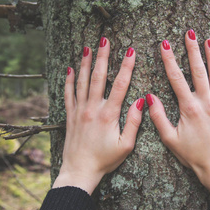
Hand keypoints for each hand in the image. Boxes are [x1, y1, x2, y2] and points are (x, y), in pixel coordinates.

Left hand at [53, 38, 143, 194]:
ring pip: (82, 81)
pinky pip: (68, 93)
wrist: (79, 170)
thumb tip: (141, 101)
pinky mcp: (70, 116)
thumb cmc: (105, 160)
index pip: (120, 85)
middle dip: (102, 56)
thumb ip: (134, 122)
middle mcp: (92, 109)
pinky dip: (69, 80)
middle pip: (98, 77)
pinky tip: (70, 69)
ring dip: (85, 63)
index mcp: (108, 115)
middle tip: (104, 39)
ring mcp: (79, 111)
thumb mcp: (125, 145)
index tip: (131, 51)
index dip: (127, 66)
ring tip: (88, 47)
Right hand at [147, 30, 209, 193]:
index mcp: (189, 109)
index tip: (165, 44)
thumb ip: (158, 117)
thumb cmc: (191, 155)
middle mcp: (206, 103)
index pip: (176, 79)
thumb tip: (149, 96)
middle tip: (190, 33)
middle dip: (193, 50)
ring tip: (208, 40)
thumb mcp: (169, 139)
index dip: (170, 60)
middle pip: (199, 71)